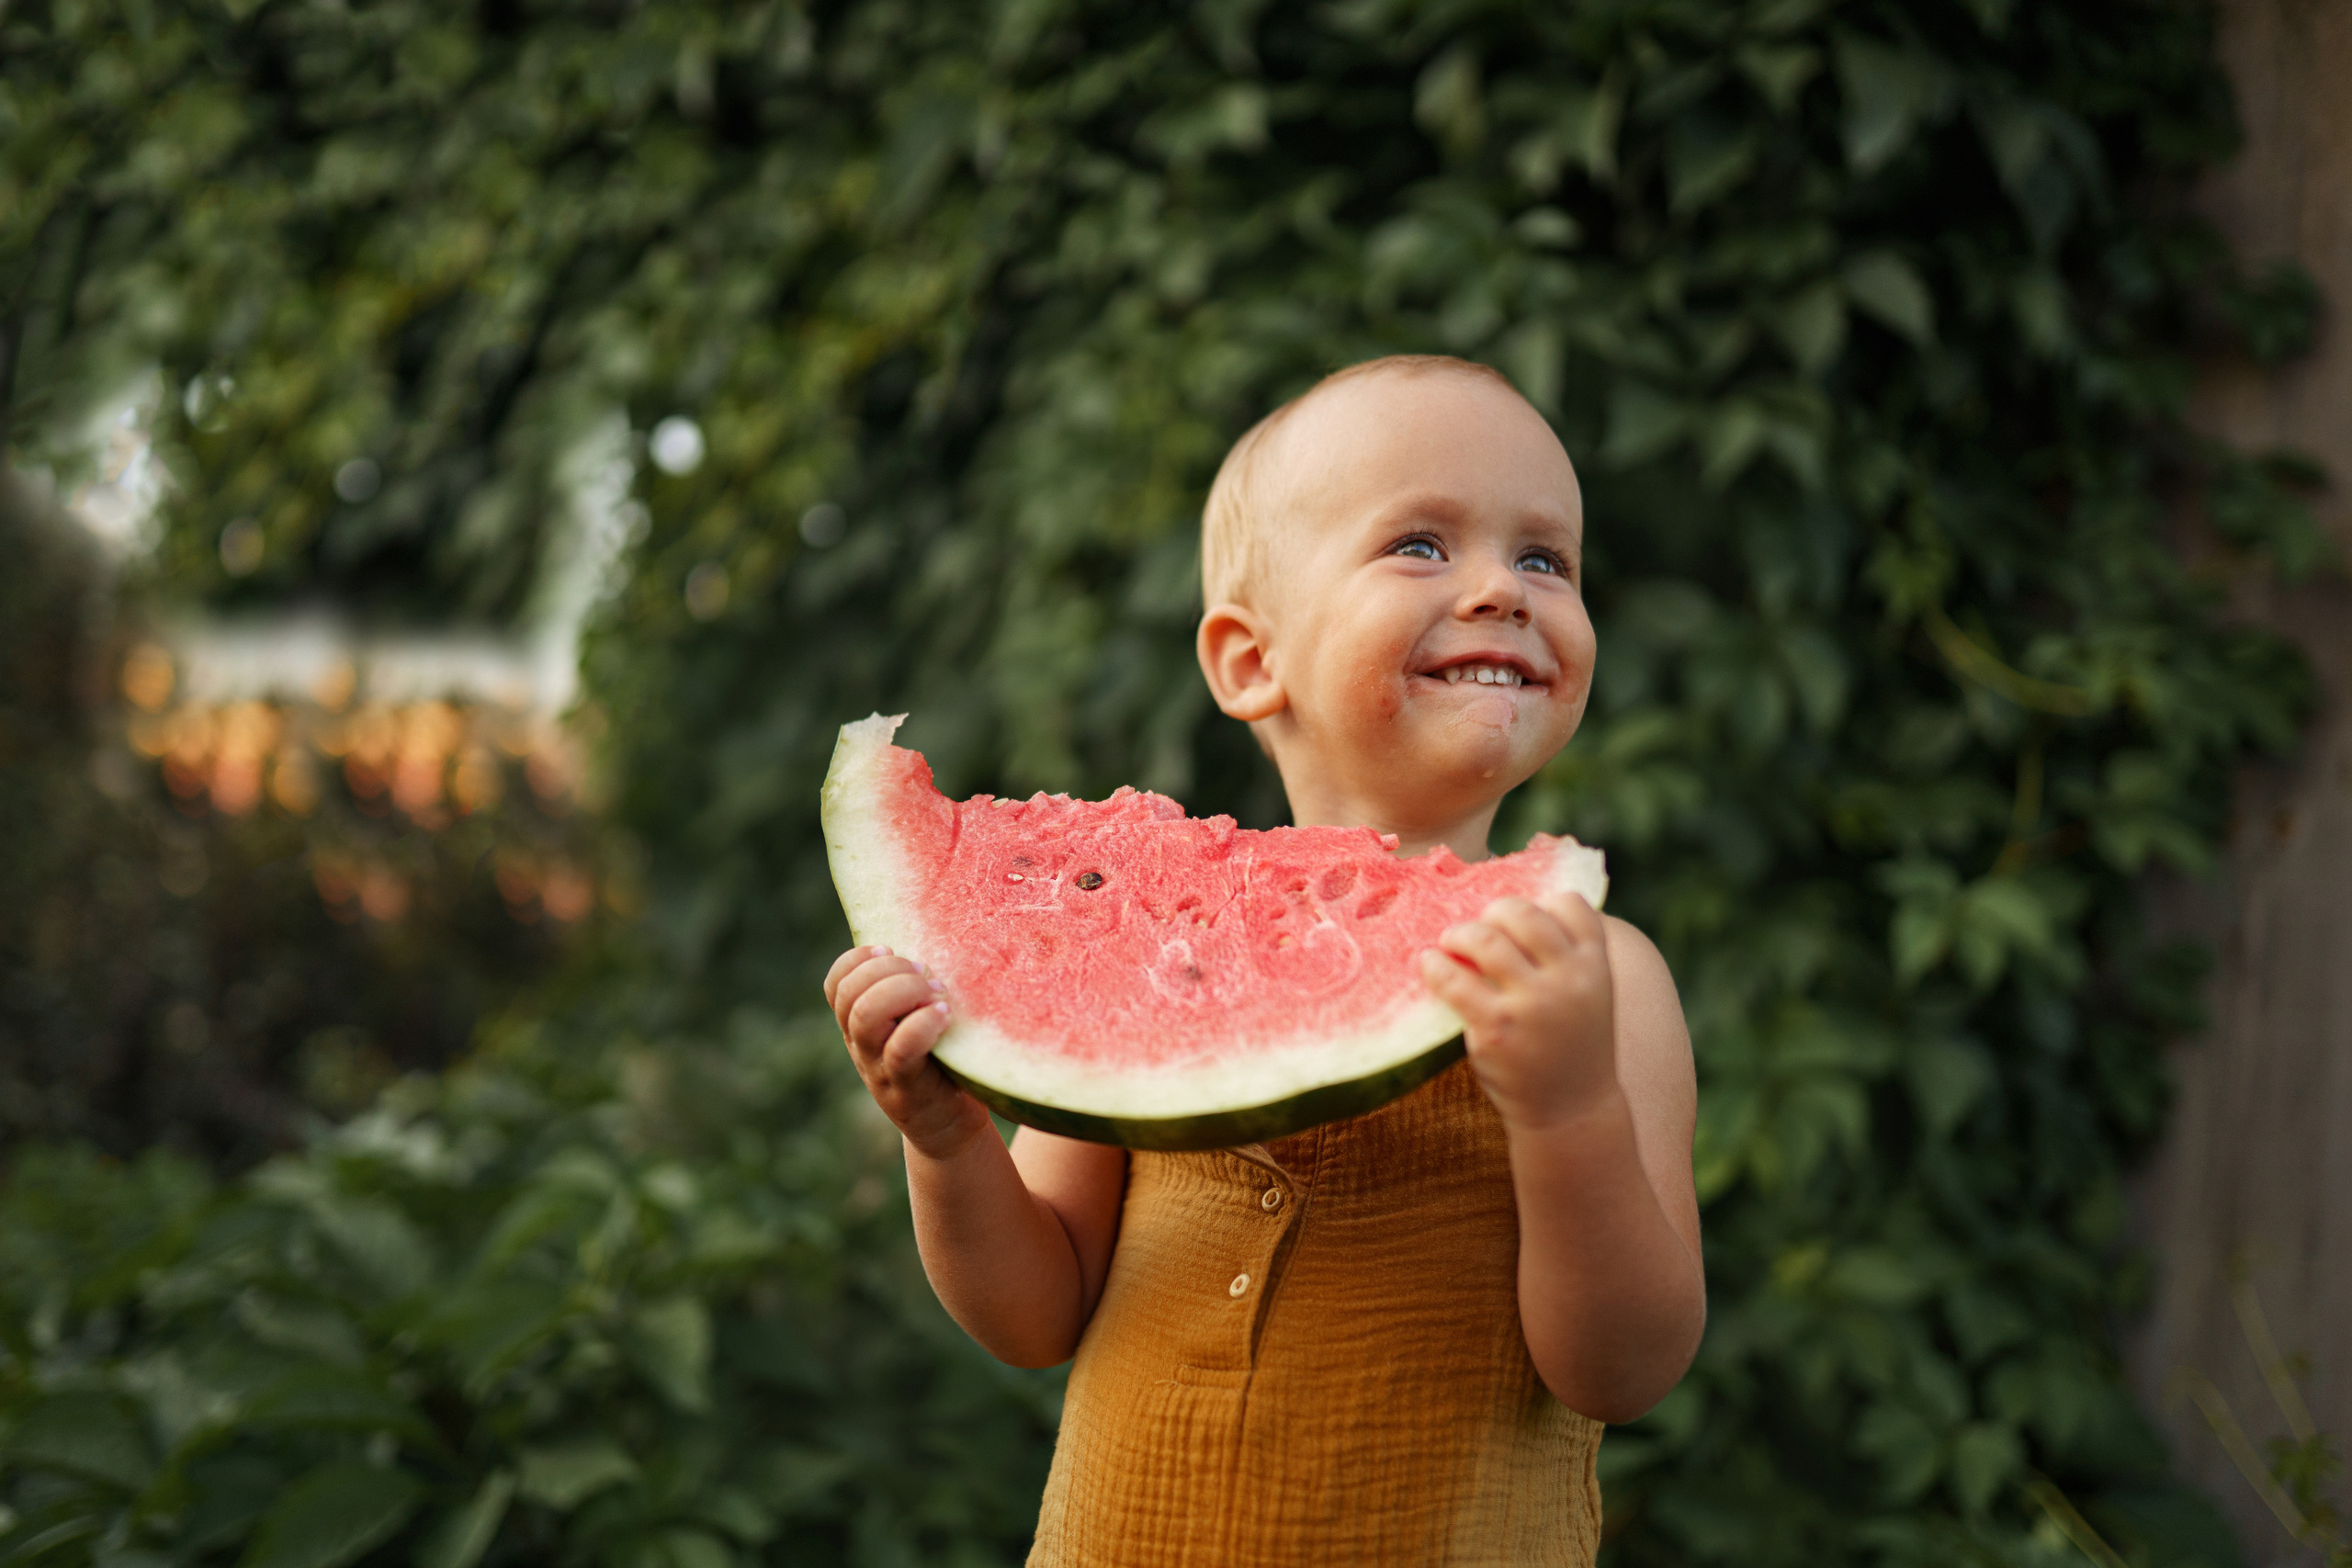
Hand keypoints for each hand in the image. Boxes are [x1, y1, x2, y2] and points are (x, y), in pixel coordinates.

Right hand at [825, 945, 991, 1159]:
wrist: (950, 1131)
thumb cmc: (941, 1065)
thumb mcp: (917, 1023)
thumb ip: (912, 993)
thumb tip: (935, 935)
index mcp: (860, 1026)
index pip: (836, 984)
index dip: (858, 959)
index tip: (892, 948)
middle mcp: (862, 1047)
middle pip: (850, 995)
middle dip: (888, 970)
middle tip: (925, 974)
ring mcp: (880, 1071)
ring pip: (866, 1017)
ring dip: (903, 992)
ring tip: (937, 994)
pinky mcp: (907, 1091)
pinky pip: (901, 1050)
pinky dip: (923, 1024)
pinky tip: (945, 1015)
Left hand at [1418, 893, 1616, 1131]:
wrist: (1571, 1112)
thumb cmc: (1570, 1044)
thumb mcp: (1587, 995)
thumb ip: (1565, 955)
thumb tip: (1506, 909)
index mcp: (1596, 966)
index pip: (1569, 903)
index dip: (1541, 904)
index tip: (1520, 921)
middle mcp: (1568, 980)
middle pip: (1521, 913)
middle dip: (1493, 912)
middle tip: (1478, 928)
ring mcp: (1532, 1005)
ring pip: (1484, 938)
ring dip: (1459, 933)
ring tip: (1450, 942)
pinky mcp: (1496, 1029)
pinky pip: (1453, 979)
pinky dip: (1435, 965)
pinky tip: (1430, 964)